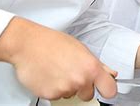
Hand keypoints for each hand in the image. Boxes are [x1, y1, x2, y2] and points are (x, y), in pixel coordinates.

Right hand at [0, 17, 116, 100]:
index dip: (107, 89)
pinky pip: (57, 96)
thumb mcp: (81, 48)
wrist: (28, 44)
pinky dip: (54, 88)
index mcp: (91, 67)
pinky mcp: (50, 95)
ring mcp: (65, 89)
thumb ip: (98, 64)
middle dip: (83, 87)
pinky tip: (50, 75)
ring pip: (71, 94)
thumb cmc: (53, 43)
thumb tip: (111, 74)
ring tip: (58, 70)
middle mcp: (80, 80)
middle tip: (72, 72)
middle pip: (89, 95)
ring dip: (67, 86)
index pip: (110, 90)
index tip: (103, 87)